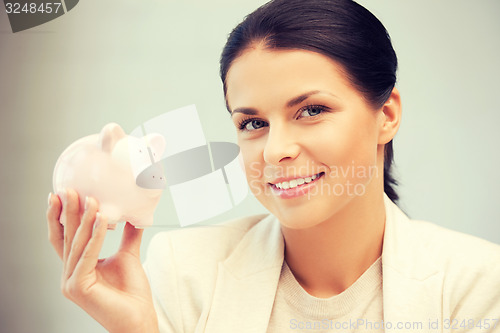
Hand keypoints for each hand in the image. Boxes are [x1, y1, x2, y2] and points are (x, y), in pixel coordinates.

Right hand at [47, 189, 158, 332]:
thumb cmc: (132, 293)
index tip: (64, 194)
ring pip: (76, 244)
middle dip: (69, 211)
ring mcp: (71, 282)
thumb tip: (133, 214)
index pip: (66, 237)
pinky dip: (95, 236)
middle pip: (67, 237)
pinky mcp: (78, 287)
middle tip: (70, 189)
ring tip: (93, 199)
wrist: (140, 317)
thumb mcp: (128, 256)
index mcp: (77, 267)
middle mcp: (69, 274)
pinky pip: (87, 255)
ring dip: (85, 219)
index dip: (63, 215)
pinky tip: (102, 218)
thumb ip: (127, 235)